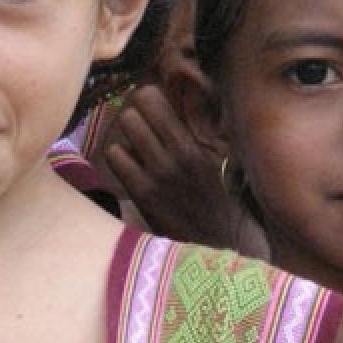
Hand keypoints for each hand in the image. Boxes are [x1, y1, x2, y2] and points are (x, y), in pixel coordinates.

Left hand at [91, 81, 266, 256]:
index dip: (147, 97)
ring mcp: (159, 174)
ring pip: (124, 129)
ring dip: (126, 134)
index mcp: (198, 141)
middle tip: (139, 123)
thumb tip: (182, 102)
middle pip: (134, 109)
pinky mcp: (144, 195)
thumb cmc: (226, 200)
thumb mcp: (224, 159)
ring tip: (135, 143)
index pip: (154, 98)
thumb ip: (203, 131)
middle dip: (134, 113)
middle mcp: (178, 153)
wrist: (228, 245)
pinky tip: (129, 164)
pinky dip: (119, 156)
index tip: (150, 104)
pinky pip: (115, 156)